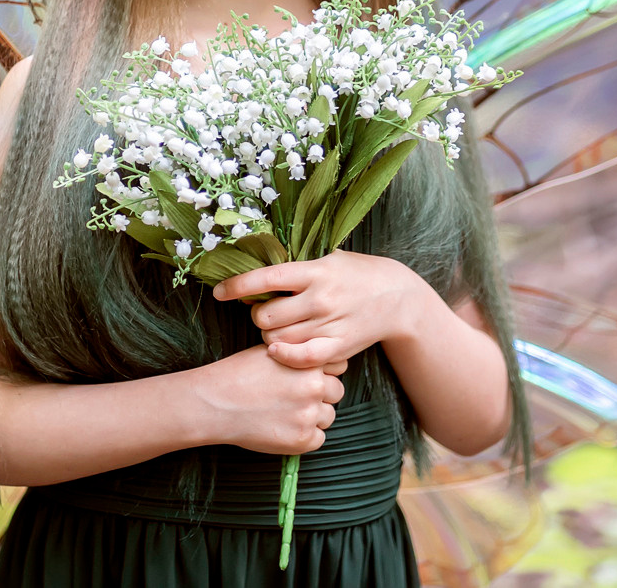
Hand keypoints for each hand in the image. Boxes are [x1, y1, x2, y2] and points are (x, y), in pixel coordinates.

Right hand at [188, 346, 346, 454]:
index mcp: (309, 362)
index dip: (322, 372)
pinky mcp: (302, 439)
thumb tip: (321, 365)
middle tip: (294, 397)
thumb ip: (300, 356)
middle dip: (321, 395)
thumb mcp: (272, 351)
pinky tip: (283, 428)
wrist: (216, 402)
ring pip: (328, 417)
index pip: (337, 367)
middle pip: (336, 391)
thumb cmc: (239, 373)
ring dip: (314, 417)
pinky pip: (318, 439)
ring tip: (285, 413)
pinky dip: (305, 436)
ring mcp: (309, 414)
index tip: (305, 377)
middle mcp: (314, 387)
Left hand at [213, 251, 435, 369]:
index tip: (219, 291)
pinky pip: (301, 358)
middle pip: (266, 316)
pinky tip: (277, 350)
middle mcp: (320, 297)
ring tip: (278, 329)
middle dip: (258, 316)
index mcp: (315, 270)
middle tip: (265, 313)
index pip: (266, 277)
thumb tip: (255, 273)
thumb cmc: (356, 274)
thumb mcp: (328, 258)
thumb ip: (296, 267)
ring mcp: (330, 324)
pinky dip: (284, 355)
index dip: (237, 285)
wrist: (397, 296)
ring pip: (278, 338)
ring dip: (270, 336)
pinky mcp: (339, 346)